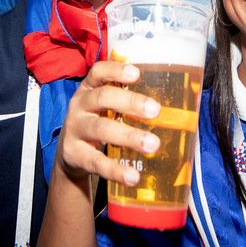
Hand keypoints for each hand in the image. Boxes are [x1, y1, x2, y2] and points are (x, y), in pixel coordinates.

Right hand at [55, 60, 161, 186]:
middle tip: (155, 110)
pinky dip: (116, 170)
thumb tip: (176, 105)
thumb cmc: (98, 122)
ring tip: (153, 144)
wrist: (69, 153)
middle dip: (130, 102)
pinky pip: (96, 161)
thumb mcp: (106, 107)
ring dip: (128, 136)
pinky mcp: (74, 155)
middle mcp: (79, 105)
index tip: (136, 73)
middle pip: (102, 98)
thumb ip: (128, 101)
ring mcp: (74, 130)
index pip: (98, 72)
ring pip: (101, 129)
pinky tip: (133, 176)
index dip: (115, 70)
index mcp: (89, 89)